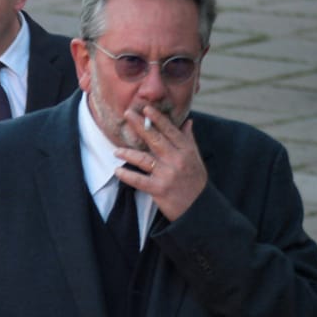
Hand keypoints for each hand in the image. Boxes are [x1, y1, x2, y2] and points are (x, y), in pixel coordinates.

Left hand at [114, 105, 206, 221]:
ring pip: (144, 159)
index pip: (170, 131)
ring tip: (117, 151)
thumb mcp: (196, 159)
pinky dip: (127, 176)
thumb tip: (188, 122)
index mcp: (186, 151)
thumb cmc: (195, 181)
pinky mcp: (159, 189)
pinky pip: (139, 180)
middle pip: (155, 139)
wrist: (199, 208)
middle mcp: (177, 160)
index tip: (146, 108)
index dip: (157, 119)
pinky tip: (117, 171)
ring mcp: (167, 174)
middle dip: (140, 126)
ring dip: (128, 153)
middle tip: (127, 114)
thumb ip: (189, 140)